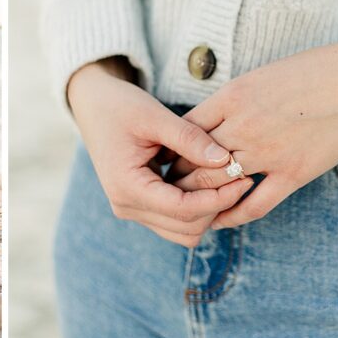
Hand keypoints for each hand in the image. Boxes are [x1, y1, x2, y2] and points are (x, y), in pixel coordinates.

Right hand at [67, 57, 255, 246]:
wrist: (93, 105)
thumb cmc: (121, 106)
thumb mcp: (155, 116)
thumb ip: (190, 139)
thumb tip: (226, 160)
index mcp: (126, 186)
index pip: (183, 210)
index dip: (218, 199)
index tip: (244, 178)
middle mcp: (126, 206)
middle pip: (187, 228)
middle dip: (217, 206)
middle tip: (241, 176)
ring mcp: (131, 209)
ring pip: (183, 232)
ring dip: (208, 210)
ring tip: (226, 179)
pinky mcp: (139, 206)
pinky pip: (175, 222)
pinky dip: (196, 208)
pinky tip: (209, 181)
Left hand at [167, 41, 337, 229]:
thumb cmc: (307, 73)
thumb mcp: (256, 77)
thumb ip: (228, 102)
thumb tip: (203, 123)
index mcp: (231, 98)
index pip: (184, 130)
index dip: (169, 148)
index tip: (162, 159)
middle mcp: (243, 126)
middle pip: (194, 160)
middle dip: (176, 177)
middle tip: (166, 187)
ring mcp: (268, 152)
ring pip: (217, 184)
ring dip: (198, 197)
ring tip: (186, 204)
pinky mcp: (293, 172)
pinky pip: (254, 204)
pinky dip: (233, 216)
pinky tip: (219, 220)